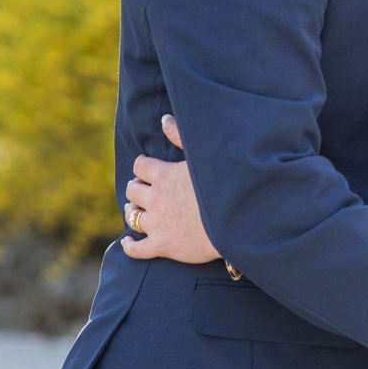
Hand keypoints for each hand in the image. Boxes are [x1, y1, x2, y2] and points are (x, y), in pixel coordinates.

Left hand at [121, 114, 220, 263]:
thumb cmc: (225, 186)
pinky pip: (135, 249)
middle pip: (132, 190)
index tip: (149, 168)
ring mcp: (157, 224)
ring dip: (132, 210)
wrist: (238, 223)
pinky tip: (129, 241)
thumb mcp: (204, 156)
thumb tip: (164, 119)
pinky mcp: (161, 246)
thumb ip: (181, 136)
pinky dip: (129, 245)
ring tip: (137, 209)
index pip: (139, 166)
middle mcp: (155, 199)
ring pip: (131, 216)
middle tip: (145, 189)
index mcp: (164, 175)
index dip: (143, 166)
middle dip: (137, 187)